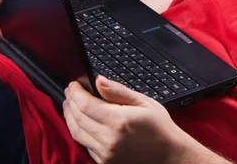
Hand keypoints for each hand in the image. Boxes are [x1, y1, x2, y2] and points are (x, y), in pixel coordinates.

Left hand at [63, 76, 189, 163]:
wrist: (167, 153)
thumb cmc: (158, 127)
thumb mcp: (143, 101)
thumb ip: (117, 91)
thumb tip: (99, 81)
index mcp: (119, 121)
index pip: (85, 104)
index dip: (75, 92)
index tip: (74, 84)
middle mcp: (109, 139)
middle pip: (77, 117)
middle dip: (70, 101)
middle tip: (70, 91)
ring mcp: (105, 153)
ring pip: (76, 132)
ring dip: (69, 116)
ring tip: (70, 103)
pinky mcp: (104, 161)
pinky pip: (84, 143)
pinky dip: (78, 129)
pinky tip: (80, 120)